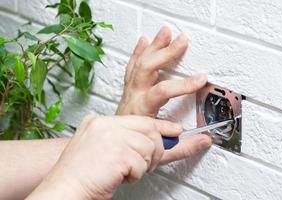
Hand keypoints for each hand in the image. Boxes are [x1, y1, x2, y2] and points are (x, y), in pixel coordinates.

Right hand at [27, 115, 183, 199]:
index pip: (140, 119)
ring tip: (123, 172)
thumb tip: (155, 139)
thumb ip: (126, 139)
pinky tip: (118, 177)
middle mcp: (105, 125)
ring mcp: (111, 136)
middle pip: (149, 129)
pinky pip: (140, 164)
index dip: (161, 126)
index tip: (175, 130)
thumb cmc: (81, 175)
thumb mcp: (103, 149)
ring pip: (148, 147)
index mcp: (100, 121)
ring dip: (141, 166)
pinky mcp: (118, 153)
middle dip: (156, 149)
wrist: (63, 191)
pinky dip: (134, 176)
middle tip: (145, 163)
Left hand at [116, 26, 211, 164]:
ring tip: (165, 32)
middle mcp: (133, 97)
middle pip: (148, 68)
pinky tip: (143, 42)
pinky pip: (131, 67)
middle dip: (166, 53)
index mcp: (141, 110)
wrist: (112, 147)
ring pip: (139, 63)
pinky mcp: (127, 89)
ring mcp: (129, 91)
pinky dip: (138, 53)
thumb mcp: (160, 152)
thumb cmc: (131, 148)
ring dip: (154, 47)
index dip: (182, 85)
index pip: (161, 91)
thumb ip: (183, 147)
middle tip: (182, 41)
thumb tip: (204, 140)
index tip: (200, 79)